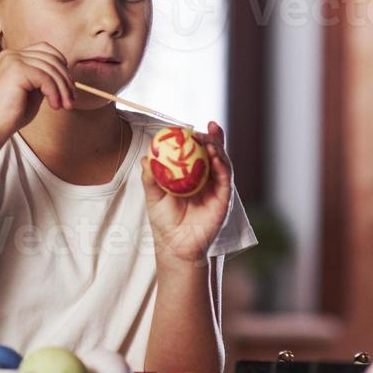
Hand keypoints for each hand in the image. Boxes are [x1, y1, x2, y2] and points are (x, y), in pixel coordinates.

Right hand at [0, 41, 74, 142]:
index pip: (45, 49)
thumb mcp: (32, 91)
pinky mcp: (16, 69)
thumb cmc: (10, 115)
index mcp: (13, 57)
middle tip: (70, 101)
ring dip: (62, 89)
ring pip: (51, 68)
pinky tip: (53, 106)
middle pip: (51, 57)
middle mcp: (11, 54)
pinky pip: (46, 77)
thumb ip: (44, 78)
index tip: (68, 88)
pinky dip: (54, 92)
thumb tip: (65, 72)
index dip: (61, 66)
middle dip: (65, 80)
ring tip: (64, 106)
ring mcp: (13, 60)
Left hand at [140, 122, 232, 265]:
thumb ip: (151, 176)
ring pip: (221, 162)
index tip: (189, 127)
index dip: (196, 138)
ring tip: (208, 139)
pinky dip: (221, 165)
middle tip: (203, 129)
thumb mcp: (153, 194)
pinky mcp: (224, 198)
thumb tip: (146, 157)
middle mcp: (206, 179)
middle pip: (213, 153)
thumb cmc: (164, 221)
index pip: (196, 152)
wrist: (175, 245)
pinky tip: (214, 156)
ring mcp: (216, 187)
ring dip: (217, 148)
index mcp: (191, 175)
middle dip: (211, 138)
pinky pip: (225, 178)